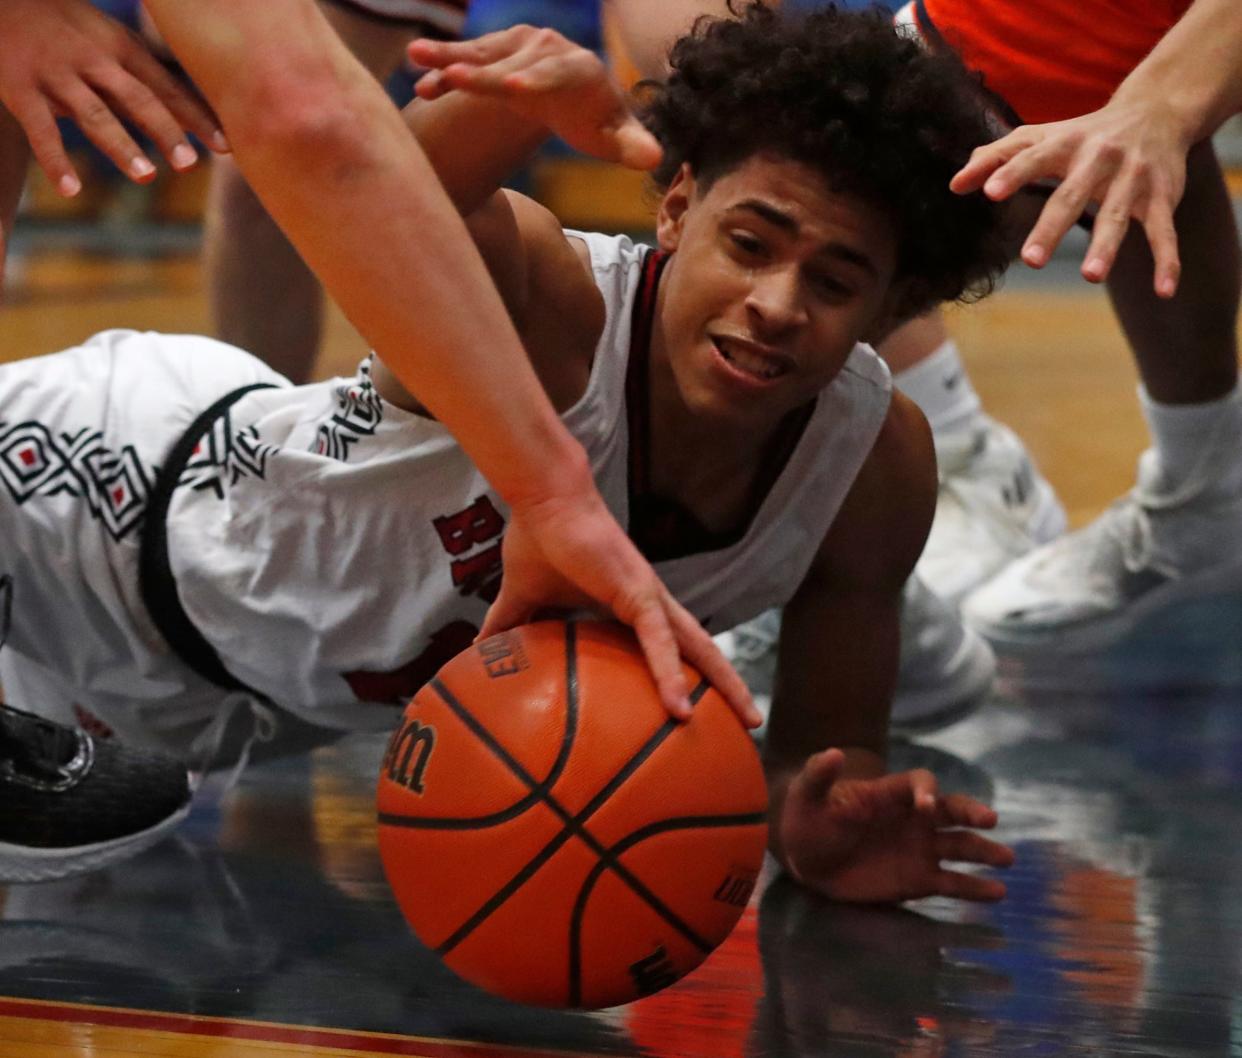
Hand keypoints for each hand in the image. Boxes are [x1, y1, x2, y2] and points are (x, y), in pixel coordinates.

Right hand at [0, 0, 226, 196]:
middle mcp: (92, 58)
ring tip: (146, 176)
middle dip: (164, 130)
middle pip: (136, 98)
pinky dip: (55, 161)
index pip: (166, 87)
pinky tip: (71, 190)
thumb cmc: (64, 28)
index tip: (226, 147)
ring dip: (121, 145)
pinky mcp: (19, 88)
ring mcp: (55, 73)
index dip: (196, 117)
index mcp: (120, 47)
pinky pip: (40, 129)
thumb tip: (190, 125)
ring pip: (93, 113)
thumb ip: (140, 84)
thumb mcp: (106, 44)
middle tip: (189, 163)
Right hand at [408, 26, 661, 170]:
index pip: (554, 77)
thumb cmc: (596, 121)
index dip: (535, 83)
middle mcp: (547, 48)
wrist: (576, 90)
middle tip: (455, 79)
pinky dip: (444, 69)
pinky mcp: (496, 49)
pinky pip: (468, 59)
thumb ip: (632, 146)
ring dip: (449, 59)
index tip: (516, 90)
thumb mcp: (615, 136)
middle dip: (482, 74)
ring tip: (417, 57)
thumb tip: (654, 159)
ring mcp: (519, 45)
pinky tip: (419, 84)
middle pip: (510, 66)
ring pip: (482, 54)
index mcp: (578, 69)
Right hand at [479, 483, 760, 727]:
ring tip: (748, 718)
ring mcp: (651, 599)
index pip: (671, 650)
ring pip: (698, 649)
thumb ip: (507, 628)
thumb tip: (476, 655)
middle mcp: (652, 606)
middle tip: (753, 721)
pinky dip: (671, 674)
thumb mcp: (521, 600)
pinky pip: (660, 641)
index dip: (688, 677)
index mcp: (632, 610)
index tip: (702, 713)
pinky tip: (680, 708)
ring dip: (724, 683)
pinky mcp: (639, 592)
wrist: (543, 499)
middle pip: (701, 653)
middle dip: (728, 686)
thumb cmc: (539, 541)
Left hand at [778, 749, 1013, 902]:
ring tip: (1007, 858)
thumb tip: (833, 752)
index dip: (926, 791)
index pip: (920, 783)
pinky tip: (998, 892)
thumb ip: (819, 775)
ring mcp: (919, 849)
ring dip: (984, 851)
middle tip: (991, 820)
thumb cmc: (808, 820)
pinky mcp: (918, 880)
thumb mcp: (806, 795)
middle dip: (972, 813)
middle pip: (951, 810)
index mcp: (890, 794)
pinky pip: (952, 883)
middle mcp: (913, 819)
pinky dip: (975, 888)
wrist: (807, 860)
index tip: (926, 807)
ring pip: (959, 846)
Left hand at [950, 100, 1189, 297]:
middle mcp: (1099, 159)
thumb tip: (955, 184)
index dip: (1012, 172)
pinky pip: (1163, 232)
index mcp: (1065, 144)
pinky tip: (1165, 291)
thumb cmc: (1083, 134)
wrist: (1158, 111)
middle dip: (1052, 228)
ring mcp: (1132, 179)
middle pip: (1071, 196)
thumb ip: (997, 157)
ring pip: (1117, 216)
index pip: (1033, 157)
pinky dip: (1168, 261)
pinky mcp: (1161, 197)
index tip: (990, 191)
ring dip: (1107, 247)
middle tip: (1030, 260)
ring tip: (1091, 276)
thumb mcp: (1042, 137)